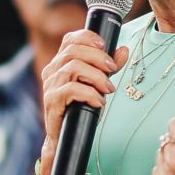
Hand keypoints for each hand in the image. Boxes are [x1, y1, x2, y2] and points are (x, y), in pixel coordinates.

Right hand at [40, 29, 129, 153]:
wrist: (66, 137)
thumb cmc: (81, 107)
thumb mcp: (98, 83)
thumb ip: (109, 66)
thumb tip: (124, 50)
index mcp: (61, 62)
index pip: (70, 39)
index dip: (87, 37)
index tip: (104, 46)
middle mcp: (52, 70)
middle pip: (73, 51)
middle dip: (97, 57)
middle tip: (113, 68)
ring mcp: (50, 85)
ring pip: (73, 68)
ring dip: (96, 77)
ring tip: (108, 89)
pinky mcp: (52, 101)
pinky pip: (70, 89)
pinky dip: (89, 93)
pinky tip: (98, 101)